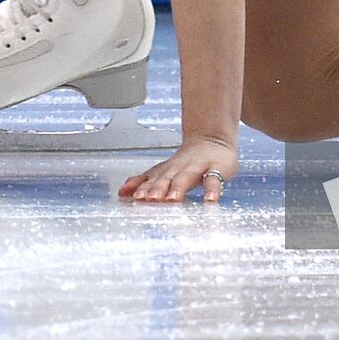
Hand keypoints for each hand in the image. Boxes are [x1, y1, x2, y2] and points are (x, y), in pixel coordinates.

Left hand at [119, 137, 237, 202]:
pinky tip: (210, 200)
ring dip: (179, 187)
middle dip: (157, 188)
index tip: (135, 198)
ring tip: (173, 199)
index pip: (152, 178)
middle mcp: (179, 168)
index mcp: (166, 169)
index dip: (143, 187)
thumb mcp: (163, 170)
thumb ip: (144, 182)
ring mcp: (198, 168)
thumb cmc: (187, 161)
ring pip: (186, 177)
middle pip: (167, 178)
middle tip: (150, 199)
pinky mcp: (217, 169)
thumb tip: (121, 192)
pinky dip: (212, 190)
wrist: (213, 139)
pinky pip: (214, 180)